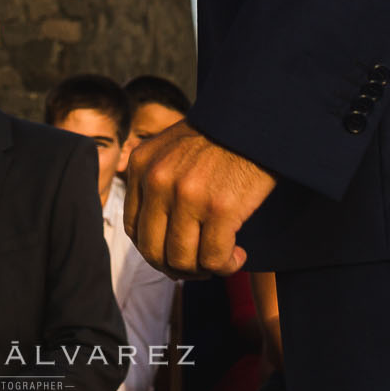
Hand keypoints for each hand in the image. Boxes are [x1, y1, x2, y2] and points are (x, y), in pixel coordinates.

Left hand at [124, 120, 276, 277]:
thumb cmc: (218, 138)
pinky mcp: (220, 209)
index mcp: (141, 165)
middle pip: (154, 252)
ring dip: (203, 270)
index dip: (155, 250)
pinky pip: (215, 259)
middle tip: (199, 265)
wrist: (255, 120)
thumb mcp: (171, 147)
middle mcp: (158, 181)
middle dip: (176, 267)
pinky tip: (239, 253)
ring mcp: (188, 196)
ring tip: (222, 258)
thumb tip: (155, 235)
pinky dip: (227, 266)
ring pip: (183, 261)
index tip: (177, 252)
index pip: (134, 229)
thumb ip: (156, 180)